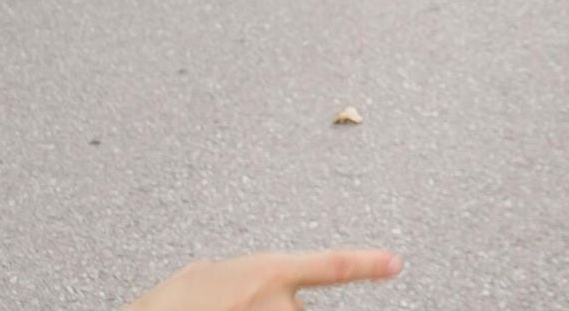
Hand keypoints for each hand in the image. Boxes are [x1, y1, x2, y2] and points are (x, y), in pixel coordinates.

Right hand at [127, 248, 402, 310]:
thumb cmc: (173, 301)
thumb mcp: (215, 273)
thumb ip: (251, 277)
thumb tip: (261, 284)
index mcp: (266, 272)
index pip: (330, 266)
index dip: (366, 265)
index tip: (395, 263)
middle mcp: (272, 303)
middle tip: (240, 306)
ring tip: (227, 310)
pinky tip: (231, 310)